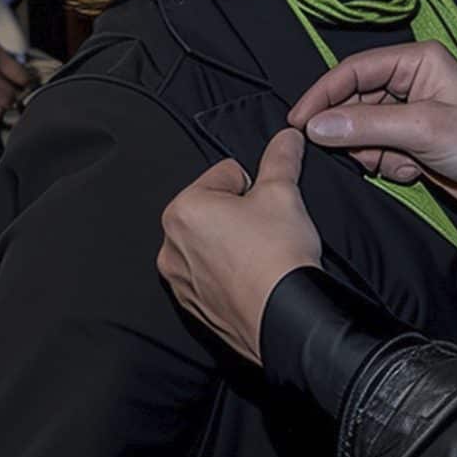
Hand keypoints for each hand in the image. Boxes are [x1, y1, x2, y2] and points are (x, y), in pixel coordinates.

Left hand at [157, 130, 321, 364]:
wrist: (284, 318)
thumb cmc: (277, 255)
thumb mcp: (283, 193)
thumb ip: (280, 158)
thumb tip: (287, 137)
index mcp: (183, 210)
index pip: (225, 175)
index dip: (254, 186)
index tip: (267, 206)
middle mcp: (170, 246)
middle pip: (213, 209)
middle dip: (239, 214)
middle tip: (267, 230)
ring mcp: (180, 281)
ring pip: (211, 244)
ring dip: (233, 244)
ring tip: (261, 256)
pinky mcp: (193, 307)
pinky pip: (210, 276)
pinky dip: (229, 273)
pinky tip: (253, 279)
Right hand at [289, 41, 456, 216]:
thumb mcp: (424, 128)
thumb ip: (367, 126)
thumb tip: (317, 126)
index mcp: (417, 61)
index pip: (354, 70)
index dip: (322, 94)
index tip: (299, 121)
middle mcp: (411, 82)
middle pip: (353, 103)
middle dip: (352, 132)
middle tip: (358, 153)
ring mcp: (410, 114)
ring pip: (362, 132)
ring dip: (373, 153)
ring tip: (401, 162)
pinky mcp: (412, 142)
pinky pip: (378, 152)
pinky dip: (388, 165)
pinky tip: (414, 171)